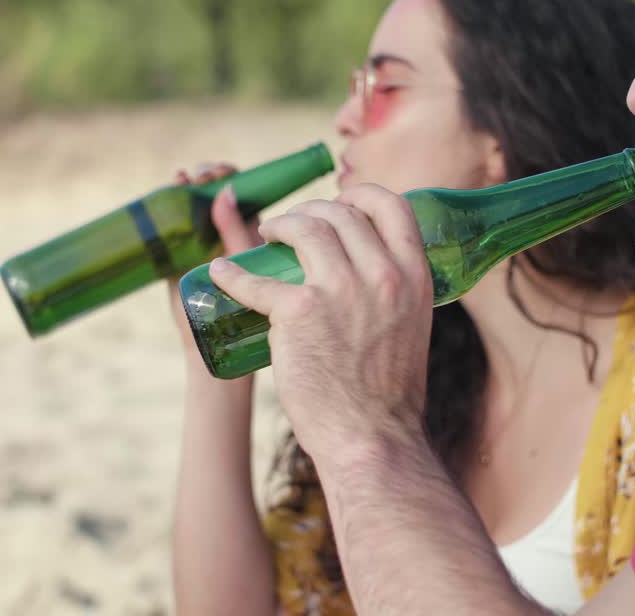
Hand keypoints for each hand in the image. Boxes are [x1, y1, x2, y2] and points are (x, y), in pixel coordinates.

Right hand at [167, 163, 263, 346]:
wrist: (216, 338)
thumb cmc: (243, 304)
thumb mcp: (242, 261)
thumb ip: (235, 229)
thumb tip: (227, 191)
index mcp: (247, 230)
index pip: (240, 191)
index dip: (230, 176)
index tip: (223, 173)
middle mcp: (223, 230)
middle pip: (214, 190)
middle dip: (208, 175)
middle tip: (204, 176)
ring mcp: (199, 238)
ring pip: (193, 201)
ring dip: (189, 184)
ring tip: (185, 179)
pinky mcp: (178, 251)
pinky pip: (172, 221)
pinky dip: (169, 200)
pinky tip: (172, 185)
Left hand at [206, 184, 433, 458]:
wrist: (373, 440)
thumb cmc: (388, 395)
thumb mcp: (411, 327)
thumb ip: (395, 295)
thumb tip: (374, 275)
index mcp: (414, 276)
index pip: (390, 205)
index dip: (360, 194)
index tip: (340, 202)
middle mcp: (380, 275)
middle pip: (339, 212)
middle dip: (310, 211)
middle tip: (292, 227)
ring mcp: (338, 290)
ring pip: (303, 228)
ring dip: (279, 224)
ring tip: (265, 235)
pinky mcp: (297, 312)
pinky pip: (256, 279)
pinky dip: (232, 274)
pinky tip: (219, 272)